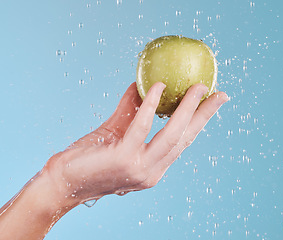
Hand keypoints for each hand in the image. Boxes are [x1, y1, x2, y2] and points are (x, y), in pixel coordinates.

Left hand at [43, 82, 228, 205]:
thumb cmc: (90, 159)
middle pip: (185, 139)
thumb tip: (142, 85)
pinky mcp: (124, 159)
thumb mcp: (116, 133)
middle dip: (204, 115)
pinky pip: (142, 126)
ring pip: (172, 134)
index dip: (200, 123)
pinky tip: (157, 87)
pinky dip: (151, 104)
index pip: (182, 143)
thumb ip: (131, 111)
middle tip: (218, 94)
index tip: (213, 104)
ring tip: (197, 88)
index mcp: (153, 168)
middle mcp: (152, 171)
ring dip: (187, 108)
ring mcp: (140, 168)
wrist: (64, 182)